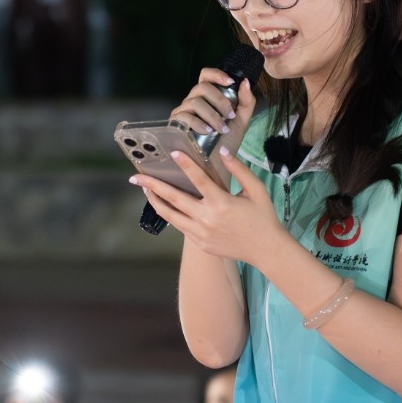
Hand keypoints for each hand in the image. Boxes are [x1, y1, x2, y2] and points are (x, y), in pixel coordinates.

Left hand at [132, 144, 288, 268]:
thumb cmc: (263, 217)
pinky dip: (171, 215)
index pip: (198, 179)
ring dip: (155, 201)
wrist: (266, 250)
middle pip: (173, 198)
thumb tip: (223, 152)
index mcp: (221, 203)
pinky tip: (165, 205)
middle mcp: (207, 219)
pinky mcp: (200, 244)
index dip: (184, 164)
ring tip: (145, 190)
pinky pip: (181, 227)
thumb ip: (239, 170)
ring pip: (171, 215)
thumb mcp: (256, 190)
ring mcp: (201, 234)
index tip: (172, 153)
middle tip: (135, 177)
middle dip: (152, 186)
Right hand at [169, 69, 256, 156]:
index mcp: (208, 97)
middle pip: (202, 87)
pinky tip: (208, 132)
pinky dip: (199, 123)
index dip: (216, 74)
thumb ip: (246, 102)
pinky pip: (184, 116)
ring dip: (212, 115)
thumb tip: (246, 81)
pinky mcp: (176, 124)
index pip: (206, 75)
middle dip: (219, 100)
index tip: (230, 82)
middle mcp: (194, 100)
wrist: (218, 164)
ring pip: (195, 102)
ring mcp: (183, 111)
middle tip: (230, 116)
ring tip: (221, 129)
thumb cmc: (227, 142)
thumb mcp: (241, 121)